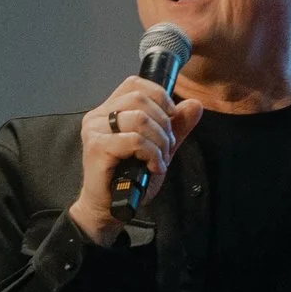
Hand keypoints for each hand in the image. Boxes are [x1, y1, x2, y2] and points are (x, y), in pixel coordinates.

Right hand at [68, 76, 204, 244]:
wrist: (109, 208)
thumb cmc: (129, 179)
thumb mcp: (158, 148)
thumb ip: (176, 127)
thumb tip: (195, 104)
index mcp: (109, 110)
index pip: (135, 83)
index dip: (160, 96)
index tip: (171, 118)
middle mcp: (98, 116)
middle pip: (140, 98)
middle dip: (164, 123)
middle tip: (167, 146)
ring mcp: (94, 130)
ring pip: (139, 119)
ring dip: (159, 140)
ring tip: (160, 159)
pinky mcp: (96, 147)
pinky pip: (134, 140)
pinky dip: (151, 153)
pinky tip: (153, 167)